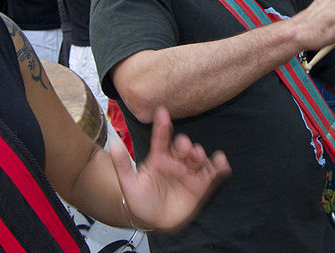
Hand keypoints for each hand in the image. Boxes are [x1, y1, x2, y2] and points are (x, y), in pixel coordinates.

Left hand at [110, 106, 230, 231]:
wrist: (153, 222)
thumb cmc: (140, 201)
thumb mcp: (128, 184)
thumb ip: (121, 163)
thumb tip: (113, 141)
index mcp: (159, 158)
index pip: (161, 139)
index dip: (162, 125)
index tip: (161, 112)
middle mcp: (176, 162)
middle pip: (183, 148)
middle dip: (184, 144)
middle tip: (183, 146)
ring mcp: (190, 173)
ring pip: (198, 158)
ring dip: (199, 154)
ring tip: (197, 155)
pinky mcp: (201, 186)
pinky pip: (213, 174)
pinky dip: (219, 167)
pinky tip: (221, 163)